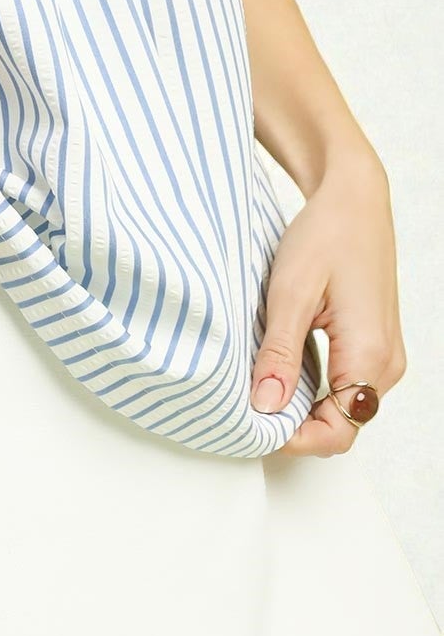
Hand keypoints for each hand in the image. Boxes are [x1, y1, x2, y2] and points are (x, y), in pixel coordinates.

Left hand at [255, 151, 406, 456]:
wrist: (354, 197)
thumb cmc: (326, 234)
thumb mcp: (290, 292)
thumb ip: (279, 354)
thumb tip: (265, 407)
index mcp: (370, 356)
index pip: (337, 432)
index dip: (293, 437)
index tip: (251, 423)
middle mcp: (386, 364)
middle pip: (341, 424)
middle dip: (295, 424)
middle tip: (247, 405)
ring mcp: (385, 355)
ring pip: (343, 405)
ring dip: (303, 404)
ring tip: (260, 384)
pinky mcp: (375, 343)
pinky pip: (346, 382)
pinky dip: (315, 385)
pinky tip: (282, 366)